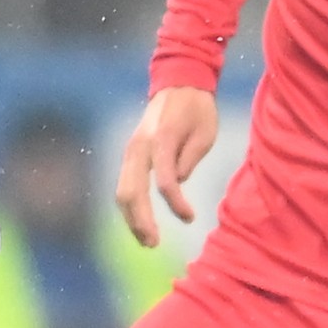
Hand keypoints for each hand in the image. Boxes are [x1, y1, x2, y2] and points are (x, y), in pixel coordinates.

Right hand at [115, 86, 218, 248]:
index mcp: (162, 139)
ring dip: (131, 219)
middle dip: (141, 221)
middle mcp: (140, 146)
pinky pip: (125, 185)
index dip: (176, 204)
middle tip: (154, 244)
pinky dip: (130, 207)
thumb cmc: (197, 109)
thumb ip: (189, 158)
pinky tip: (139, 223)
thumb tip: (176, 182)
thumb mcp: (205, 132)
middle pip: (131, 191)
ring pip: (122, 191)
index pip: (165, 180)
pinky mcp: (130, 155)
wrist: (178, 84)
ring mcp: (131, 151)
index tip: (190, 218)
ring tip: (146, 240)